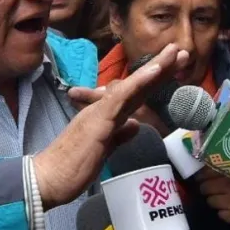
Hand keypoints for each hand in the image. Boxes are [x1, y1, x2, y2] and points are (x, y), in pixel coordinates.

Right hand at [34, 43, 188, 208]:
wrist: (47, 177)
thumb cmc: (71, 167)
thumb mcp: (103, 150)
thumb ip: (119, 135)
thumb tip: (135, 125)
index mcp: (106, 116)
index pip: (135, 96)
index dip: (154, 82)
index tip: (174, 70)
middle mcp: (103, 108)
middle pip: (137, 85)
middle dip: (161, 68)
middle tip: (182, 52)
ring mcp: (100, 111)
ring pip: (132, 84)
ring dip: (155, 67)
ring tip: (175, 51)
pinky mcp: (98, 119)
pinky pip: (121, 96)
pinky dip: (139, 82)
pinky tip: (156, 70)